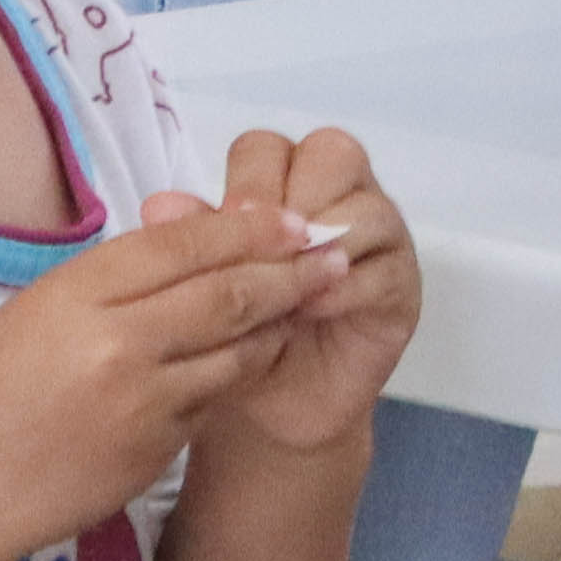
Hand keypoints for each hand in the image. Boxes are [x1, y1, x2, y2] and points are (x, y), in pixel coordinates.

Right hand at [0, 198, 341, 560]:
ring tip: (307, 303)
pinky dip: (233, 378)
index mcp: (78, 293)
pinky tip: (247, 362)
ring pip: (237, 352)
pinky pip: (209, 404)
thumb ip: (104, 284)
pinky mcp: (152, 455)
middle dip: (292, 270)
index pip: (187, 242)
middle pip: (230, 292)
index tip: (293, 216)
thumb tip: (178, 250)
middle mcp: (119, 344)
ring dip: (276, 325)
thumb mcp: (27, 314)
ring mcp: (141, 405)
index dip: (251, 226)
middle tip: (334, 252)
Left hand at [156, 128, 413, 456]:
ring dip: (324, 241)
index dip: (249, 178)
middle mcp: (337, 198)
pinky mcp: (402, 285)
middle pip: (332, 152)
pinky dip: (344, 286)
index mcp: (282, 186)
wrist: (267, 413)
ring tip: (286, 288)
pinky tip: (310, 311)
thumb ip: (191, 244)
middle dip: (293, 198)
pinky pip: (384, 267)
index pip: (268, 148)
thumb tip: (158, 205)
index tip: (227, 221)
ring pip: (368, 205)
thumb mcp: (204, 292)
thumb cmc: (232, 340)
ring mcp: (378, 238)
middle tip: (263, 252)